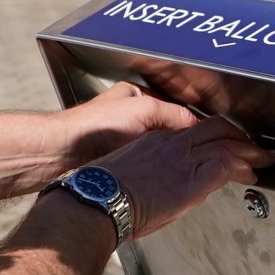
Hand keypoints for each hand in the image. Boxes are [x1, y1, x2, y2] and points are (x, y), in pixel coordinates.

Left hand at [52, 81, 198, 169]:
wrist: (63, 153)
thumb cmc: (95, 126)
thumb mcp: (144, 110)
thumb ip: (174, 114)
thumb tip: (197, 127)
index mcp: (136, 96)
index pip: (176, 109)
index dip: (193, 125)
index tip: (210, 139)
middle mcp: (131, 116)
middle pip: (169, 131)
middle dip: (183, 144)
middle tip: (200, 156)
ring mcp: (124, 139)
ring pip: (159, 150)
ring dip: (169, 159)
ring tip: (183, 168)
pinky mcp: (119, 160)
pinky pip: (146, 164)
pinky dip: (156, 169)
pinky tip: (162, 177)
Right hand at [85, 100, 274, 238]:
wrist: (95, 202)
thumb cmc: (101, 195)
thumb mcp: (128, 174)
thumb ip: (152, 173)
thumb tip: (163, 187)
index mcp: (155, 140)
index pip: (194, 130)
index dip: (216, 135)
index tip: (226, 143)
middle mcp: (172, 144)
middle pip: (217, 129)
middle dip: (240, 137)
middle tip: (256, 146)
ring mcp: (182, 160)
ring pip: (226, 145)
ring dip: (249, 152)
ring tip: (263, 159)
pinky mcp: (189, 181)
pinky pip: (224, 166)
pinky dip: (241, 169)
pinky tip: (250, 175)